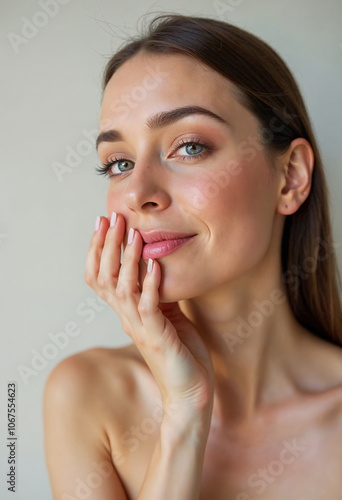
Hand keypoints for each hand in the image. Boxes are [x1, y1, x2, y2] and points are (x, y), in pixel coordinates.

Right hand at [84, 214, 214, 415]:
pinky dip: (150, 283)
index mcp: (127, 312)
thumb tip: (159, 264)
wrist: (190, 393)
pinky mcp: (158, 338)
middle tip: (112, 218)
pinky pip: (149, 307)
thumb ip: (158, 293)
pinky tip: (154, 263)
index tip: (104, 222)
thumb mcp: (168, 315)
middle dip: (108, 246)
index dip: (98, 250)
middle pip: (105, 278)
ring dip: (128, 259)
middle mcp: (127, 318)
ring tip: (133, 233)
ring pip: (123, 289)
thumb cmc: (181, 353)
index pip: (101, 277)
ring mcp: (140, 328)